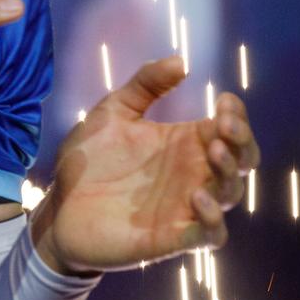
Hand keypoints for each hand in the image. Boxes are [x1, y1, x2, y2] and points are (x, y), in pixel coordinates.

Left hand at [30, 56, 259, 273]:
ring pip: (230, 195)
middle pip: (241, 161)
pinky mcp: (170, 238)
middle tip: (224, 126)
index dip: (236, 116)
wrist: (57, 205)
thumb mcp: (113, 112)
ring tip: (214, 150)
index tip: (225, 101)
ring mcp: (184, 207)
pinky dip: (213, 220)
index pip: (228, 130)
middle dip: (242, 142)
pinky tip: (198, 197)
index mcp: (184, 144)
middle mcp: (192, 174)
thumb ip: (145, 85)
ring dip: (228, 173)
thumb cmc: (89, 159)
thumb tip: (181, 61)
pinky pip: (209, 234)